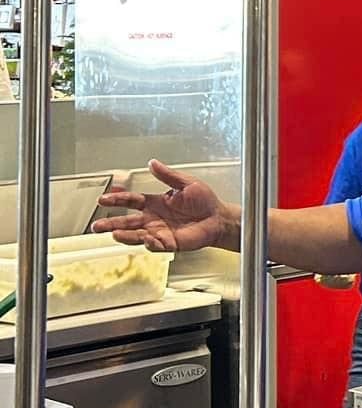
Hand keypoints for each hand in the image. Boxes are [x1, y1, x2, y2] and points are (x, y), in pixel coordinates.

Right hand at [90, 160, 231, 253]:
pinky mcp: (169, 243)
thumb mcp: (186, 183)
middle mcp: (153, 218)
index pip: (131, 201)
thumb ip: (168, 175)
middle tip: (96, 225)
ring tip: (113, 233)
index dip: (117, 199)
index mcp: (155, 202)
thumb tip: (153, 163)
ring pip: (136, 235)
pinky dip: (149, 242)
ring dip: (124, 235)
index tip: (103, 198)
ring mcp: (159, 232)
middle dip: (110, 223)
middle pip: (127, 222)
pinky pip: (155, 245)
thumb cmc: (204, 201)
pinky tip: (145, 238)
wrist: (219, 218)